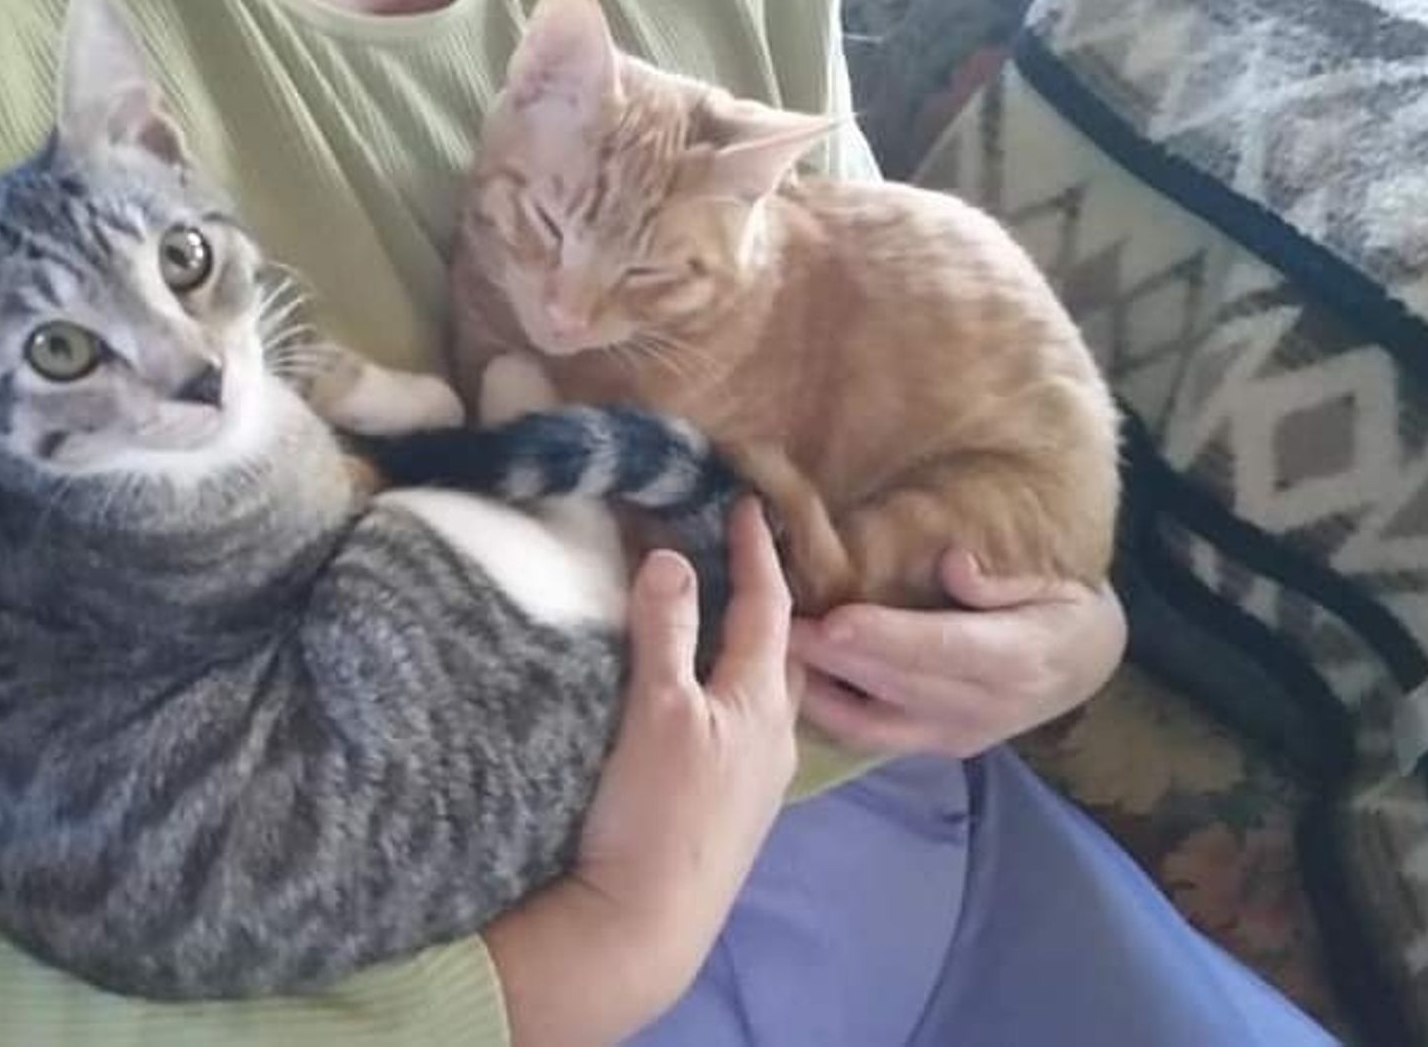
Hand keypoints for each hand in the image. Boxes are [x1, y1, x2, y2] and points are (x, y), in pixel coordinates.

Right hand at [485, 499, 799, 1045]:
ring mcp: (757, 778)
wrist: (646, 921)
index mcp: (762, 701)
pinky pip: (743, 728)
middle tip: (742, 556)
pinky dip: (730, 692)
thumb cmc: (655, 810)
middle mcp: (775, 736)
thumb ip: (667, 630)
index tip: (749, 506)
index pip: (769, 608)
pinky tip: (706, 701)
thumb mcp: (657, 708)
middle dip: (766, 601)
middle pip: (781, 651)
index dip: (756, 554)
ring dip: (748, 650)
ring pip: (765, 693)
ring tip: (721, 619)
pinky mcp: (731, 809)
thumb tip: (671, 557)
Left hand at [789, 549, 1125, 758]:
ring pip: (873, 719)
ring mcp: (956, 735)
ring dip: (816, 687)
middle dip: (831, 658)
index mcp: (1019, 657)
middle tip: (772, 625)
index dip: (885, 638)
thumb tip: (955, 566)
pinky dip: (827, 712)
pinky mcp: (936, 746)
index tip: (834, 622)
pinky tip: (787, 682)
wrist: (1088, 666)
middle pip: (895, 683)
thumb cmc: (1066, 604)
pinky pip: (871, 736)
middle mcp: (985, 707)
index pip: (943, 648)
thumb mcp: (1058, 579)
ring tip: (767, 652)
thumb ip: (1005, 577)